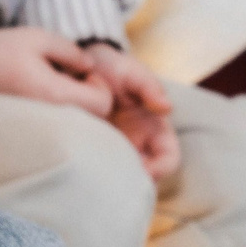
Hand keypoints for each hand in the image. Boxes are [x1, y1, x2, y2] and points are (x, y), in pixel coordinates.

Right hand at [0, 26, 112, 115]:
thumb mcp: (38, 38)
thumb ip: (71, 51)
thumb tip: (90, 66)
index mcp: (55, 94)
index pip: (103, 104)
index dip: (100, 85)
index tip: (81, 71)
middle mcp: (50, 116)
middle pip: (92, 117)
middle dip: (87, 95)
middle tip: (66, 74)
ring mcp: (38, 124)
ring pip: (74, 121)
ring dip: (72, 101)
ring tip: (50, 80)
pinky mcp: (28, 125)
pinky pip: (56, 122)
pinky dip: (56, 107)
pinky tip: (37, 89)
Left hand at [80, 43, 181, 181]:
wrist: (77, 63)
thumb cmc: (111, 67)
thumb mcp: (132, 72)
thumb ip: (149, 87)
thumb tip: (166, 108)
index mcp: (152, 128)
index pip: (168, 158)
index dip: (162, 169)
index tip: (145, 170)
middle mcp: (136, 143)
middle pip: (144, 176)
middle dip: (135, 182)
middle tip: (117, 180)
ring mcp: (113, 147)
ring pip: (119, 176)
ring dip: (114, 180)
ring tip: (99, 175)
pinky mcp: (91, 148)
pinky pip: (95, 168)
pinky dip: (93, 172)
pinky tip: (83, 167)